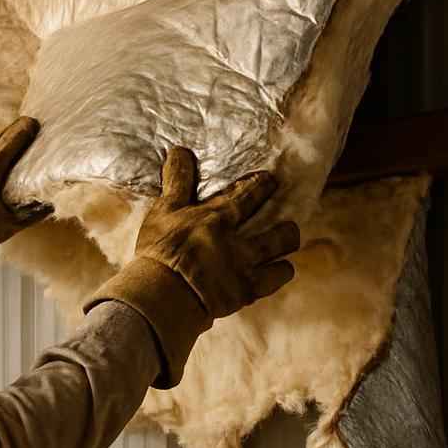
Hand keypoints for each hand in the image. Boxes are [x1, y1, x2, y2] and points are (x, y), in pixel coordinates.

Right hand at [85, 148, 299, 386]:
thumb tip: (180, 151)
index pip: (245, 195)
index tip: (270, 179)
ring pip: (281, 247)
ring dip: (287, 240)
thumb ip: (177, 182)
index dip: (260, 185)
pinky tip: (281, 269)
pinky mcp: (246, 291)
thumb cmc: (160, 252)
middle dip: (284, 219)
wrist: (164, 295)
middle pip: (272, 223)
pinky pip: (275, 278)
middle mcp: (237, 240)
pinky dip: (280, 272)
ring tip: (288, 237)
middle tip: (288, 214)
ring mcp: (245, 266)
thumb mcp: (163, 212)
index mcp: (216, 217)